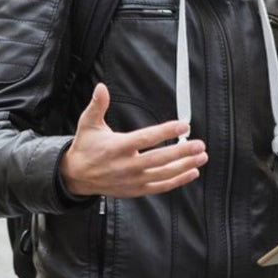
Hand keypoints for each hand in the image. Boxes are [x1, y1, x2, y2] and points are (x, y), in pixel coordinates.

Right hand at [60, 83, 208, 197]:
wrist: (75, 176)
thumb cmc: (86, 147)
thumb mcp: (88, 124)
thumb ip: (97, 105)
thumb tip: (101, 87)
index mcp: (117, 147)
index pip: (145, 139)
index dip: (166, 132)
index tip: (183, 125)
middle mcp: (126, 166)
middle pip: (159, 159)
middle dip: (182, 152)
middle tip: (199, 144)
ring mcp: (132, 180)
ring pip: (163, 174)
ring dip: (184, 166)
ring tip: (201, 157)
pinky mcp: (136, 190)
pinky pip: (160, 187)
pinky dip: (178, 181)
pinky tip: (192, 172)